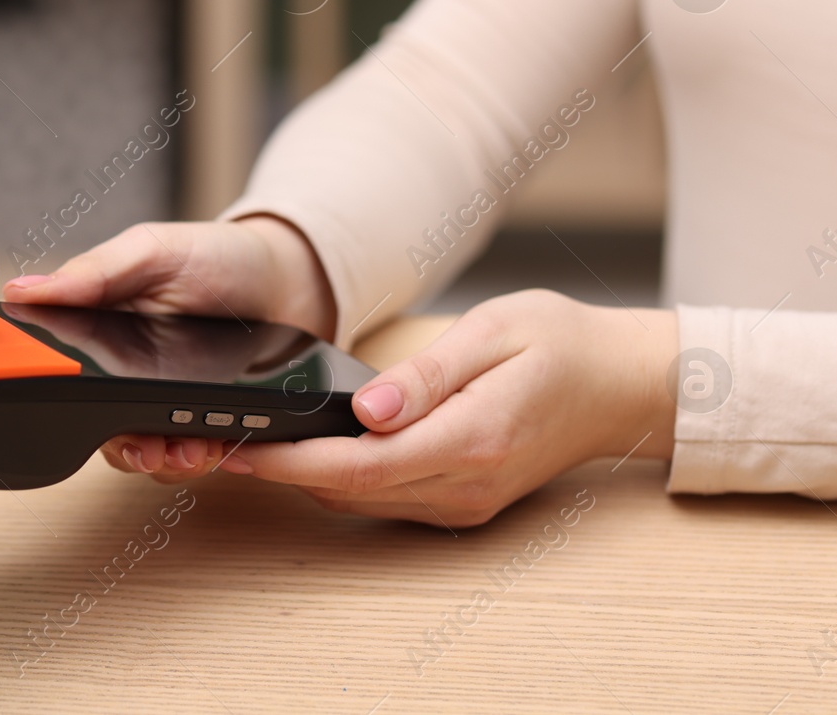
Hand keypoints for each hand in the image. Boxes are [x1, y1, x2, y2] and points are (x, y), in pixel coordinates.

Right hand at [4, 216, 335, 473]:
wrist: (285, 280)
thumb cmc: (217, 255)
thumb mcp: (151, 251)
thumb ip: (92, 273)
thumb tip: (25, 288)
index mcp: (98, 325)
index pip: (57, 369)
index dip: (55, 399)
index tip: (72, 415)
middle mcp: (123, 368)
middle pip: (98, 425)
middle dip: (121, 445)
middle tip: (146, 447)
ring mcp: (161, 397)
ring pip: (142, 448)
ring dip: (161, 459)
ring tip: (187, 449)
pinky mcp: (199, 417)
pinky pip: (186, 452)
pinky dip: (199, 457)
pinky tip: (215, 445)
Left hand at [132, 289, 677, 527]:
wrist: (620, 384)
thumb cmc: (562, 344)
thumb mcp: (494, 334)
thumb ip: (428, 377)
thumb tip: (366, 409)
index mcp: (472, 440)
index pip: (357, 465)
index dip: (288, 462)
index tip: (235, 447)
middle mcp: (464, 485)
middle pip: (347, 490)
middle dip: (278, 470)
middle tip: (217, 438)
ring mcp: (463, 501)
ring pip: (359, 499)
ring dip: (303, 476)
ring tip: (245, 440)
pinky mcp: (460, 500)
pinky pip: (383, 496)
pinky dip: (338, 477)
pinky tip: (308, 448)